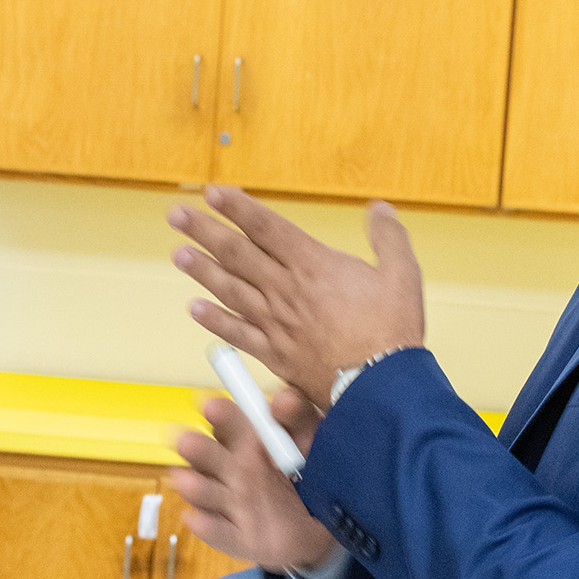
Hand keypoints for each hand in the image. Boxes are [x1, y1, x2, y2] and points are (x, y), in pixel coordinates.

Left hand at [169, 186, 424, 406]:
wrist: (380, 385)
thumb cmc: (392, 332)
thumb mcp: (402, 275)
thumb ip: (388, 238)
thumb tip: (379, 209)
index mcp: (313, 266)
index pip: (266, 227)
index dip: (237, 208)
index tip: (212, 192)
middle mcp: (286, 290)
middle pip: (236, 253)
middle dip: (204, 230)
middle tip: (176, 215)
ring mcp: (276, 323)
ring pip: (229, 290)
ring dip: (201, 270)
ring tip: (178, 253)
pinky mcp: (274, 354)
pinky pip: (236, 334)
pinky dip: (213, 321)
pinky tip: (195, 309)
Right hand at [172, 392, 336, 571]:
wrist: (325, 523)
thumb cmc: (311, 473)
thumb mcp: (312, 439)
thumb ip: (298, 416)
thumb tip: (281, 399)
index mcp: (247, 440)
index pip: (225, 422)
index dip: (218, 413)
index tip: (212, 406)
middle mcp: (231, 470)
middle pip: (206, 456)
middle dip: (195, 448)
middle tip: (185, 440)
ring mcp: (231, 505)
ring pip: (206, 494)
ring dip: (195, 487)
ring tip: (186, 480)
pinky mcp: (237, 537)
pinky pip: (220, 533)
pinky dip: (208, 527)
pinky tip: (198, 519)